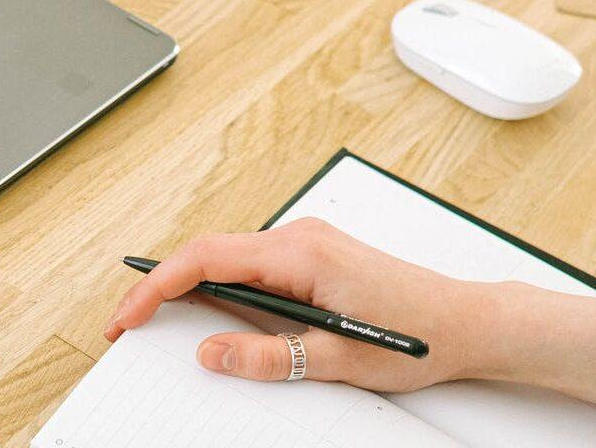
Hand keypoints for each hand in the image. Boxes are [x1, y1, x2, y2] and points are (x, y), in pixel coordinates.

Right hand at [104, 218, 498, 391]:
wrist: (467, 321)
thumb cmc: (418, 334)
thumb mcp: (337, 359)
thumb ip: (268, 356)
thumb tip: (212, 354)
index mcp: (300, 252)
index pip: (206, 259)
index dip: (157, 285)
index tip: (129, 313)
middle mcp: (299, 237)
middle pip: (208, 253)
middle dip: (161, 287)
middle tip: (128, 322)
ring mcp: (305, 244)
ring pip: (227, 257)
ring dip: (190, 285)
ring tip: (157, 317)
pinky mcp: (311, 256)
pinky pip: (250, 264)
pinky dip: (218, 284)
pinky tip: (208, 308)